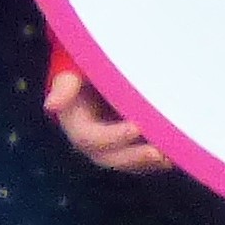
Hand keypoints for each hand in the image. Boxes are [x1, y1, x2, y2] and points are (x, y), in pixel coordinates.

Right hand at [44, 49, 169, 172]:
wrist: (93, 65)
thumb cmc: (82, 61)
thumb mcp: (69, 65)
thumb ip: (65, 84)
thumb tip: (51, 105)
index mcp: (73, 121)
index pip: (89, 137)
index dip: (112, 136)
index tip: (136, 127)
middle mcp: (89, 139)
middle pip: (108, 157)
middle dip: (132, 156)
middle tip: (158, 152)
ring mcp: (108, 145)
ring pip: (125, 162)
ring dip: (146, 162)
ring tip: (169, 156)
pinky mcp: (124, 144)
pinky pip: (137, 160)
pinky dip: (154, 161)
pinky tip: (173, 155)